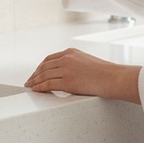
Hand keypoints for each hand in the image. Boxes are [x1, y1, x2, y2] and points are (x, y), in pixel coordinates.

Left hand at [25, 48, 140, 103]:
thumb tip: (67, 73)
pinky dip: (39, 87)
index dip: (40, 66)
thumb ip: (75, 64)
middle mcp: (66, 59)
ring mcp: (66, 70)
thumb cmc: (105, 73)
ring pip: (43, 75)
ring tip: (30, 86)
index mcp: (71, 52)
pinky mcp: (67, 82)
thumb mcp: (87, 61)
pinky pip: (48, 85)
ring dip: (34, 81)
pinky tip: (35, 90)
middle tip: (29, 80)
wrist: (113, 78)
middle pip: (44, 66)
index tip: (36, 72)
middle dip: (35, 74)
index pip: (50, 58)